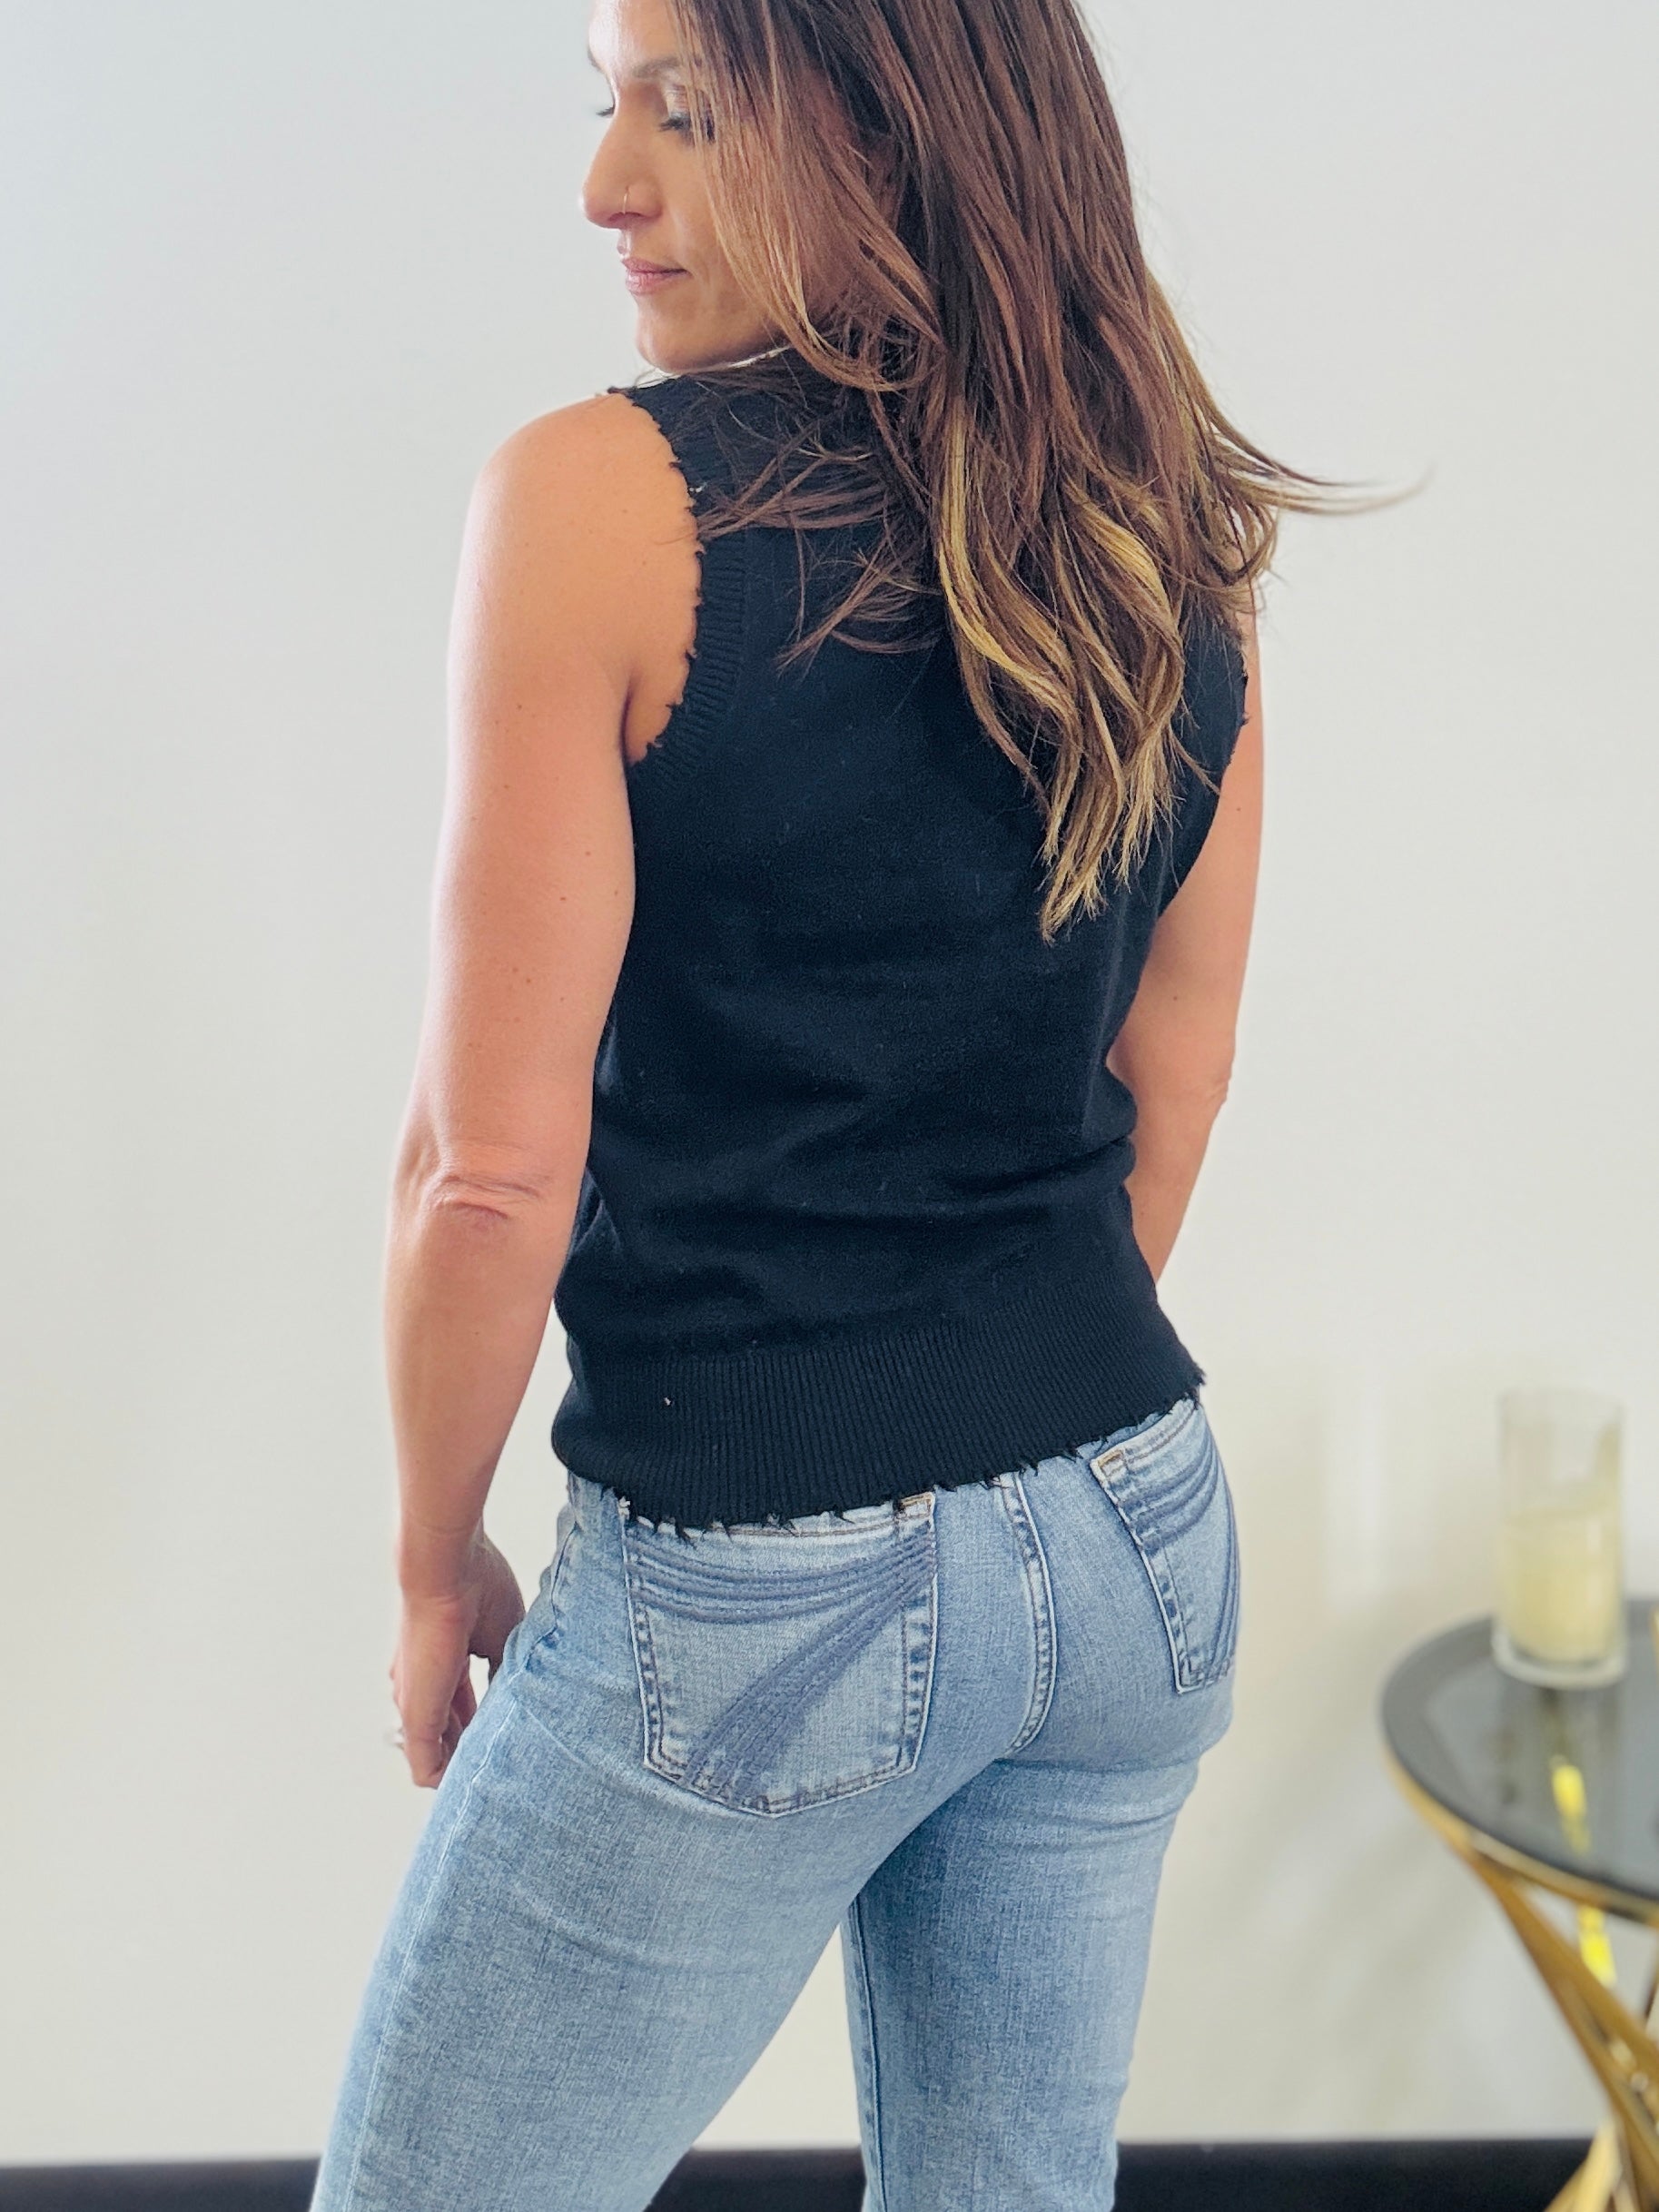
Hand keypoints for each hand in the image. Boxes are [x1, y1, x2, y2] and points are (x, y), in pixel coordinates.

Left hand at [389, 1530, 524, 1788]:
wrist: (447, 1568)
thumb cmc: (477, 1585)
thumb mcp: (503, 1633)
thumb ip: (505, 1669)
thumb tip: (516, 1696)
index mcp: (443, 1660)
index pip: (460, 1704)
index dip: (482, 1722)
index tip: (505, 1733)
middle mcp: (423, 1684)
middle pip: (448, 1732)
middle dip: (473, 1747)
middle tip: (503, 1762)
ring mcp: (416, 1701)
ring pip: (437, 1753)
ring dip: (463, 1765)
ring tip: (495, 1777)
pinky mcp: (416, 1716)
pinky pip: (427, 1767)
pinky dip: (448, 1779)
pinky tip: (475, 1783)